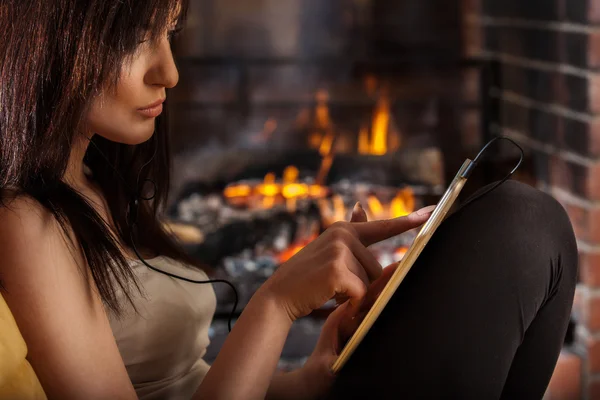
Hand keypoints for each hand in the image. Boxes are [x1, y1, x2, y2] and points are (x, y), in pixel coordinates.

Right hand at [259, 203, 434, 323]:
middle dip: (362, 283)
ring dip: (354, 293)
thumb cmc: (307, 276)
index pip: (383, 227)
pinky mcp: (338, 270)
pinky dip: (349, 302)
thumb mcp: (329, 249)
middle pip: (377, 268)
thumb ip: (350, 232)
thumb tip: (361, 207)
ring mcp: (341, 250)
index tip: (432, 212)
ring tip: (328, 288)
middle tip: (333, 283)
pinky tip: (329, 296)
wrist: (280, 294)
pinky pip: (360, 293)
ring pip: (369, 282)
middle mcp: (344, 235)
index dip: (409, 221)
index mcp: (344, 230)